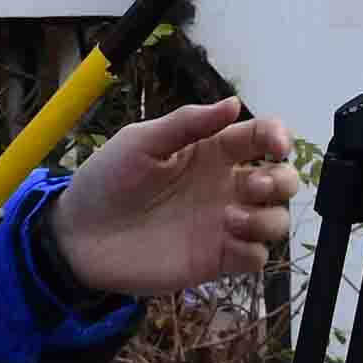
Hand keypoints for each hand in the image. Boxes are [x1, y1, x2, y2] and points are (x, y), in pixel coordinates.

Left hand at [48, 99, 305, 302]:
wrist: (79, 236)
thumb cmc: (106, 180)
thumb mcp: (140, 142)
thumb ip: (187, 123)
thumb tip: (233, 103)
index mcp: (211, 151)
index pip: (261, 138)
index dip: (278, 136)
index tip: (275, 144)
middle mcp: (225, 186)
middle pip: (283, 180)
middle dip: (283, 180)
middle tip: (253, 185)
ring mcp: (224, 225)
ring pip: (276, 220)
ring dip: (268, 217)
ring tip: (230, 218)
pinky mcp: (216, 260)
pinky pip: (257, 257)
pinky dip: (254, 249)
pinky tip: (226, 240)